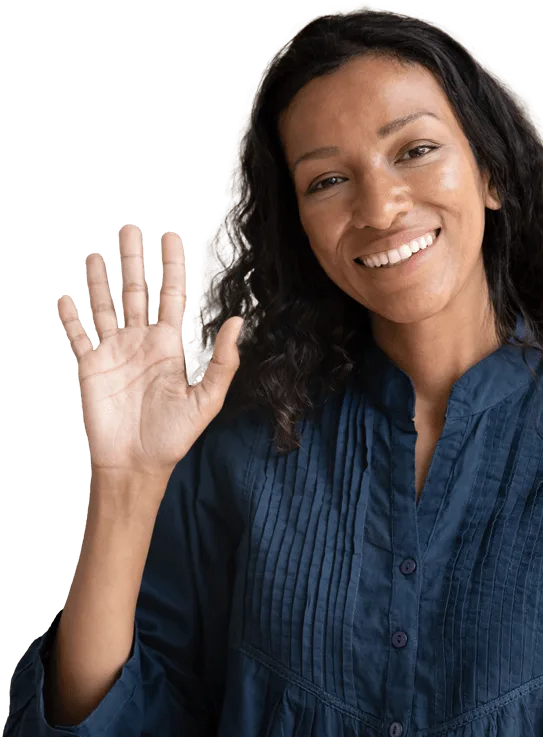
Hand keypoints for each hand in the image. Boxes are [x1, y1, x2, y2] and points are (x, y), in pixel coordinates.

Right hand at [57, 225, 242, 479]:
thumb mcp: (206, 399)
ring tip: (97, 251)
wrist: (137, 463)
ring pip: (105, 305)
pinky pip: (78, 335)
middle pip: (137, 290)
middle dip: (134, 259)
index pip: (172, 295)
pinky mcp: (90, 366)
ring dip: (100, 279)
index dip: (172, 266)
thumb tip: (238, 320)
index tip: (172, 237)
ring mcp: (114, 351)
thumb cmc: (174, 435)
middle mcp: (141, 341)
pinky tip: (65, 295)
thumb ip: (222, 361)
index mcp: (170, 345)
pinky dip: (70, 316)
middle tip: (130, 226)